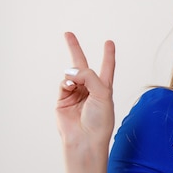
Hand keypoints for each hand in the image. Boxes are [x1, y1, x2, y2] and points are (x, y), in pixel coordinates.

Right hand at [56, 32, 115, 147]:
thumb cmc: (99, 121)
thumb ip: (89, 76)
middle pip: (82, 65)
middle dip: (75, 49)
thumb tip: (70, 71)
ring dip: (74, 75)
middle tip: (68, 34)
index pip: (107, 68)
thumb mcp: (103, 94)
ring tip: (76, 85)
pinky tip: (70, 87)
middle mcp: (90, 89)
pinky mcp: (63, 99)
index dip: (108, 55)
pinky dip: (66, 82)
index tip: (109, 42)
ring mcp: (75, 93)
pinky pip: (63, 83)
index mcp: (104, 88)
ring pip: (71, 74)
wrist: (85, 139)